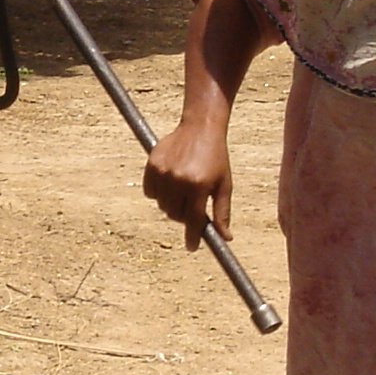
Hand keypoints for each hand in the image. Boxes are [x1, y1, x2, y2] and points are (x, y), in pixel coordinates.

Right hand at [143, 116, 231, 250]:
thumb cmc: (216, 157)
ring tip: (182, 190)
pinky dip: (158, 193)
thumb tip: (225, 238)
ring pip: (162, 205)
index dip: (193, 237)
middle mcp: (180, 180)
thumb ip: (222, 212)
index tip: (191, 247)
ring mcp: (164, 173)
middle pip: (176, 215)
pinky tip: (169, 182)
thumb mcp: (224, 184)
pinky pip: (150, 192)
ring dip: (171, 205)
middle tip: (191, 205)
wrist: (200, 128)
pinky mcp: (152, 165)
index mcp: (200, 186)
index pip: (194, 220)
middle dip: (184, 216)